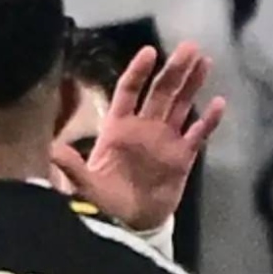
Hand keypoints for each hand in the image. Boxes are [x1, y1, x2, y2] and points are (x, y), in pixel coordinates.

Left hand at [60, 41, 224, 232]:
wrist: (126, 226)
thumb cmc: (103, 203)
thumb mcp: (85, 186)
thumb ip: (72, 168)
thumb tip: (54, 150)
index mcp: (118, 128)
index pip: (128, 92)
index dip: (138, 72)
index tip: (149, 52)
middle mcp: (143, 128)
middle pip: (160, 92)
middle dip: (174, 70)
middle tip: (189, 47)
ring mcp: (164, 141)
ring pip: (180, 105)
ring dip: (192, 84)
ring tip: (203, 61)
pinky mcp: (182, 158)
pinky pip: (197, 134)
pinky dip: (208, 120)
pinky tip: (218, 103)